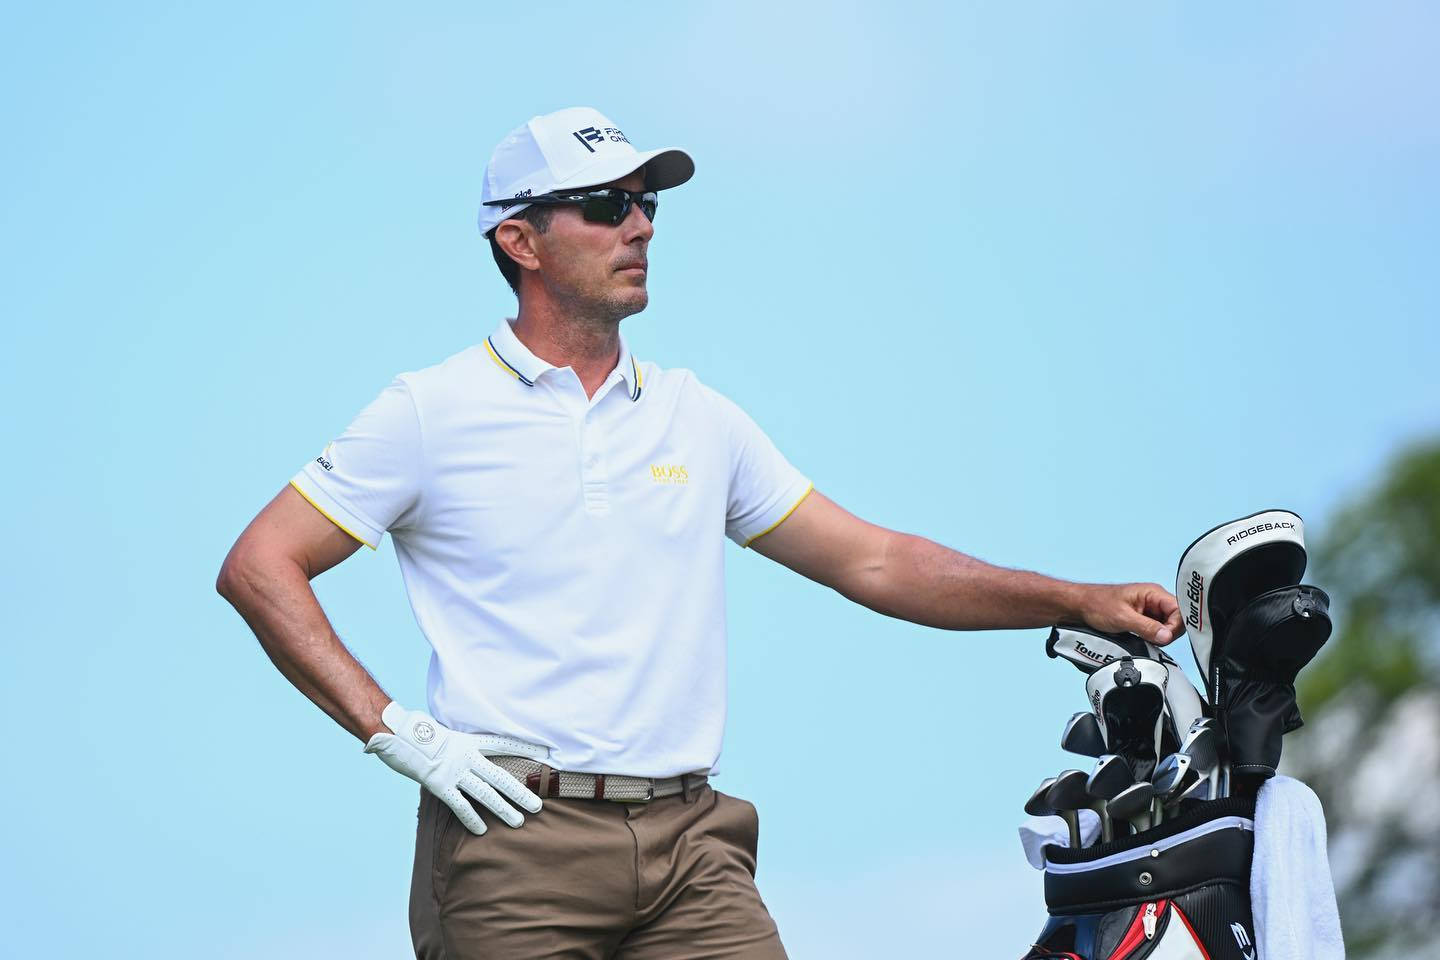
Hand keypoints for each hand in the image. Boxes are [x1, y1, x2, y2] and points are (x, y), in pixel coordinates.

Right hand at [364, 702, 545, 834]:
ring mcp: (454, 771)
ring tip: (519, 822)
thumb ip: (457, 744)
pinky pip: (460, 805)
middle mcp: (466, 757)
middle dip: (520, 792)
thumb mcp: (443, 731)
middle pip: (500, 776)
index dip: (524, 747)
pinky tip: (483, 830)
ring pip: (486, 793)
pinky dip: (472, 818)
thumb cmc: (416, 732)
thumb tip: (462, 748)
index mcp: (469, 741)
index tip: (545, 752)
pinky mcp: (440, 784)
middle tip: (538, 806)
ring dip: (503, 809)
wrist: (395, 732)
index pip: (502, 743)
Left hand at [1078, 583, 1183, 645]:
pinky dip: (1152, 638)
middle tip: (1152, 639)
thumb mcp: (1123, 618)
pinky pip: (1156, 631)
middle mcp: (1155, 600)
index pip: (1180, 610)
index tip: (1164, 637)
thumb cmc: (1097, 604)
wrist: (1080, 606)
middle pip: (1177, 620)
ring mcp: (1150, 610)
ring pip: (1167, 628)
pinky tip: (1141, 639)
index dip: (1175, 626)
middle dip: (1167, 633)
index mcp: (1153, 593)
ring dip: (1158, 636)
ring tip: (1143, 637)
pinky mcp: (1144, 619)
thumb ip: (1147, 627)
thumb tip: (1167, 636)